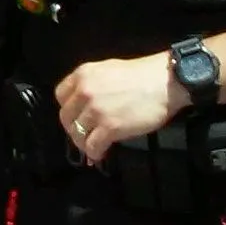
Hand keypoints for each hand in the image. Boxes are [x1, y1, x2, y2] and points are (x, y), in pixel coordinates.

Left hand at [55, 54, 183, 164]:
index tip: (77, 117)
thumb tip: (85, 104)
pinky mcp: (109, 127)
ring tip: (92, 147)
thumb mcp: (108, 70)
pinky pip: (92, 146)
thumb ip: (92, 84)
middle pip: (66, 117)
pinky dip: (95, 153)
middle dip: (73, 129)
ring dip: (84, 143)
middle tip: (85, 135)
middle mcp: (84, 91)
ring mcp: (96, 110)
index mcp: (83, 74)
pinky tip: (100, 154)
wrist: (164, 82)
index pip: (60, 96)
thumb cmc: (141, 75)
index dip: (68, 109)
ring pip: (78, 134)